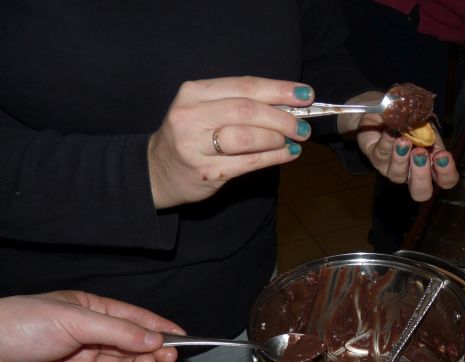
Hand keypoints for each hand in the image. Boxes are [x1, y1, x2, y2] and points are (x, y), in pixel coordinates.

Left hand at [0, 291, 184, 361]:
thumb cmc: (20, 325)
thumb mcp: (75, 320)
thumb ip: (119, 332)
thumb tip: (156, 339)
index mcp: (88, 310)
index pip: (132, 318)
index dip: (158, 326)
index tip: (184, 335)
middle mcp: (86, 336)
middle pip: (130, 343)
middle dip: (152, 348)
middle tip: (171, 354)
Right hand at [147, 77, 314, 208]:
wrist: (157, 171)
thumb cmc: (191, 136)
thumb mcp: (205, 110)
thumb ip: (239, 103)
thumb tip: (288, 105)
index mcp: (194, 92)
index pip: (244, 86)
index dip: (279, 90)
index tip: (305, 94)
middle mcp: (191, 115)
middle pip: (246, 110)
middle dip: (282, 117)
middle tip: (304, 124)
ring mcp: (195, 145)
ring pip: (246, 136)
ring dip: (277, 137)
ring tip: (295, 139)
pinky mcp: (205, 171)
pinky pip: (248, 162)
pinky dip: (274, 157)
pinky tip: (289, 153)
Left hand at [342, 92, 459, 201]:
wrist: (389, 112)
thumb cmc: (412, 122)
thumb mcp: (427, 125)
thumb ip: (431, 132)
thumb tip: (428, 136)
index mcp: (432, 166)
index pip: (446, 181)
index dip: (447, 173)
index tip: (442, 155)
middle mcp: (413, 174)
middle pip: (421, 192)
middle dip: (421, 175)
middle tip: (420, 153)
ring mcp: (393, 170)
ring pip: (397, 175)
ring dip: (401, 158)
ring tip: (403, 140)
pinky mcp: (377, 160)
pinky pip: (382, 154)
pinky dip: (387, 140)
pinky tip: (391, 129)